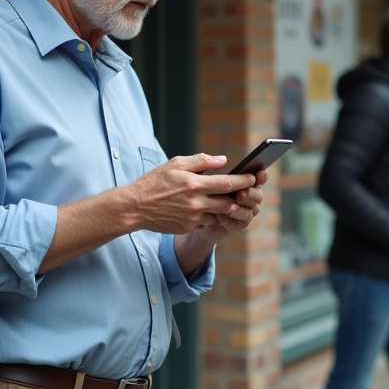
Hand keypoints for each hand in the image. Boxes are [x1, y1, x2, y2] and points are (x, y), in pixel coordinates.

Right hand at [127, 154, 256, 234]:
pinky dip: (210, 215)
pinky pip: (206, 222)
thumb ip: (201, 161)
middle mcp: (196, 203)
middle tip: (247, 191)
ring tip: (228, 199)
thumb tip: (223, 160)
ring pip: (219, 214)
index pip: (227, 184)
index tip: (253, 178)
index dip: (243, 181)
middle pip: (228, 202)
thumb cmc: (155, 182)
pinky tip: (206, 208)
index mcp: (194, 184)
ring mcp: (192, 217)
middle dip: (239, 196)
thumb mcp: (176, 164)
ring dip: (225, 207)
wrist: (135, 206)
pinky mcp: (187, 227)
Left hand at [191, 168, 268, 241]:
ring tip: (230, 208)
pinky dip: (230, 221)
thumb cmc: (190, 188)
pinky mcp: (233, 225)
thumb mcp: (193, 173)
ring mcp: (241, 212)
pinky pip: (237, 225)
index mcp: (241, 181)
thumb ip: (205, 163)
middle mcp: (246, 196)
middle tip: (241, 193)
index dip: (261, 176)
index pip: (257, 178)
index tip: (260, 173)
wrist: (187, 213)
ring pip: (249, 212)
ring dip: (241, 210)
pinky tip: (220, 217)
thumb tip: (223, 159)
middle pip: (257, 196)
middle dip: (251, 194)